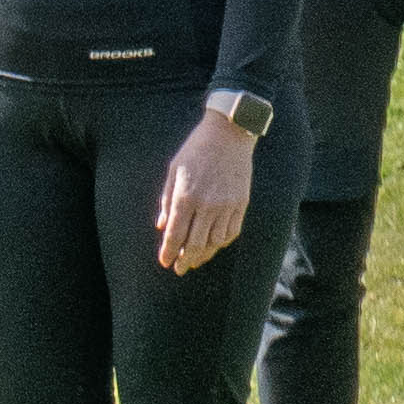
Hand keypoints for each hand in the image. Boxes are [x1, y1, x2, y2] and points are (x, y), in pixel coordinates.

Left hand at [152, 113, 256, 273]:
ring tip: (195, 260)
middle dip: (184, 260)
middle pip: (195, 244)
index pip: (175, 234)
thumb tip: (162, 226)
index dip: (168, 251)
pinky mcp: (241, 203)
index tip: (165, 262)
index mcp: (186, 196)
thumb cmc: (195, 150)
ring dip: (204, 254)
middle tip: (179, 269)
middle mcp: (206, 204)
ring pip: (214, 242)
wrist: (228, 134)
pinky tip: (213, 245)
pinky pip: (231, 231)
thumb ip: (167, 201)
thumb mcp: (173, 171)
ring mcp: (226, 205)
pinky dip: (221, 242)